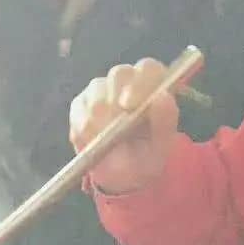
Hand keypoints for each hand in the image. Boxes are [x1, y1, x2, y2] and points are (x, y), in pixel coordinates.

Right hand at [69, 59, 179, 193]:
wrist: (123, 175)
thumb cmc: (147, 155)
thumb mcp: (161, 145)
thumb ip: (165, 121)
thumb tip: (162, 97)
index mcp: (153, 85)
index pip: (148, 68)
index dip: (139, 82)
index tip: (130, 106)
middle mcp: (127, 81)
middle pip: (119, 74)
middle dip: (115, 100)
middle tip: (114, 128)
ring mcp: (101, 89)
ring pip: (96, 91)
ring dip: (100, 119)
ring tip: (107, 142)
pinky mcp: (81, 103)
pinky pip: (78, 110)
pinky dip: (84, 130)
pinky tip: (93, 143)